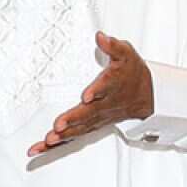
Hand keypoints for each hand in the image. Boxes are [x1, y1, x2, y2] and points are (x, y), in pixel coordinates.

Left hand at [29, 32, 154, 156]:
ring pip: (79, 130)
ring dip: (63, 136)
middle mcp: (104, 105)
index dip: (98, 91)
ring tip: (47, 141)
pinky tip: (39, 149)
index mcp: (112, 85)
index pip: (105, 88)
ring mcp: (96, 118)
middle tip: (58, 126)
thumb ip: (113, 46)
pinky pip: (72, 136)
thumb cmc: (132, 73)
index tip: (88, 95)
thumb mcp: (127, 54)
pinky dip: (56, 145)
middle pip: (88, 114)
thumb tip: (101, 36)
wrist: (148, 96)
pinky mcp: (89, 125)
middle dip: (73, 120)